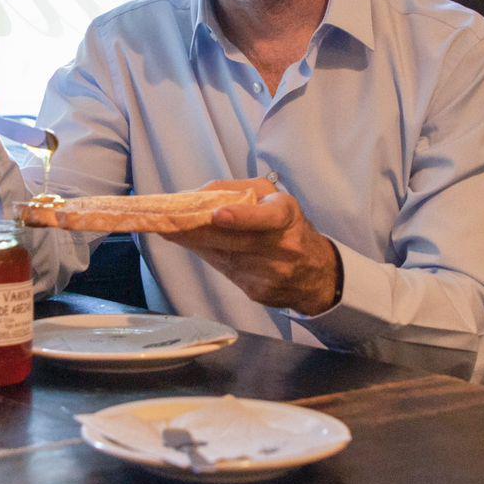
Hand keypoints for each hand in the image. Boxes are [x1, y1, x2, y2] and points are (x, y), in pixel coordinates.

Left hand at [164, 179, 342, 315]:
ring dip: (193, 243)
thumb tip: (194, 195)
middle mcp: (284, 246)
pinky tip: (194, 246)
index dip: (242, 217)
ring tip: (168, 229)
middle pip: (233, 240)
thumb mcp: (272, 199)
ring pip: (222, 256)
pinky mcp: (259, 292)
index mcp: (287, 216)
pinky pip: (225, 272)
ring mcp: (271, 273)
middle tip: (166, 220)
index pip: (267, 217)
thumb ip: (237, 191)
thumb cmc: (287, 226)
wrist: (316, 273)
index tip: (218, 215)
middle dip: (197, 230)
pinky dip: (208, 257)